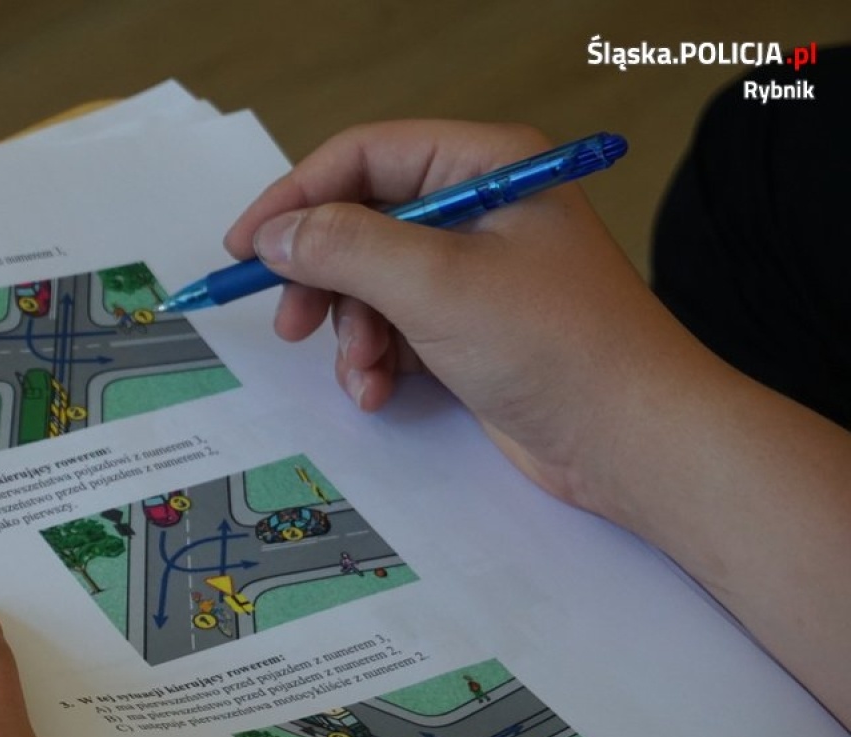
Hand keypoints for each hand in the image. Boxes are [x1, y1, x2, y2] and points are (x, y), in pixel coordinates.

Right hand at [226, 120, 850, 726]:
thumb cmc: (558, 347)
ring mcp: (476, 271)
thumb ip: (345, 249)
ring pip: (370, 284)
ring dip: (351, 334)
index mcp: (486, 165)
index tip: (244, 247)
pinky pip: (395, 328)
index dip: (296, 198)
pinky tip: (382, 392)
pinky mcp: (473, 329)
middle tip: (290, 323)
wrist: (631, 439)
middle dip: (323, 279)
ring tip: (363, 375)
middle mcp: (480, 207)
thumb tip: (275, 235)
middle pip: (360, 222)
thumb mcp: (436, 285)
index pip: (364, 157)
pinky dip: (377, 360)